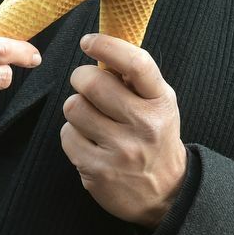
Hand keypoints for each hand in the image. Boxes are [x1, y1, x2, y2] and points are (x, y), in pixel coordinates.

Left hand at [60, 33, 186, 228]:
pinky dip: (73, 134)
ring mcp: (121, 151)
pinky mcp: (99, 171)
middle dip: (82, 78)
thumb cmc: (154, 137)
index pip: (136, 64)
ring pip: (74, 107)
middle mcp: (144, 126)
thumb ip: (134, 78)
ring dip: (77, 108)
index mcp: (160, 102)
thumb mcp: (158, 104)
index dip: (108, 46)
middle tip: (87, 84)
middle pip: (92, 83)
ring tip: (93, 119)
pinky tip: (90, 142)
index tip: (88, 41)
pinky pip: (67, 135)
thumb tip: (100, 46)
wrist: (166, 193)